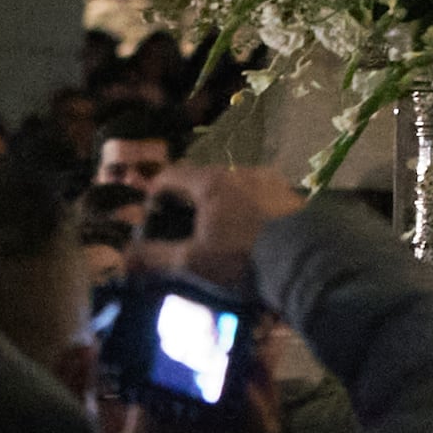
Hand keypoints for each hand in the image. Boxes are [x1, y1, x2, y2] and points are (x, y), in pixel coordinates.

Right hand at [130, 162, 302, 298]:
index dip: (153, 196)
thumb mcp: (191, 261)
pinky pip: (256, 196)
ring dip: (217, 207)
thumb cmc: (241, 258)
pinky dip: (243, 210)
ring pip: (231, 188)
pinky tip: (245, 236)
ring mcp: (270, 180)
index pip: (170, 175)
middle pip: (202, 180)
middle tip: (180, 232)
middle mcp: (242, 171)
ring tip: (214, 237)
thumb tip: (126, 256)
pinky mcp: (291, 194)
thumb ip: (155, 256)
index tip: (150, 221)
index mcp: (212, 181)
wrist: (306, 261)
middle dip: (186, 203)